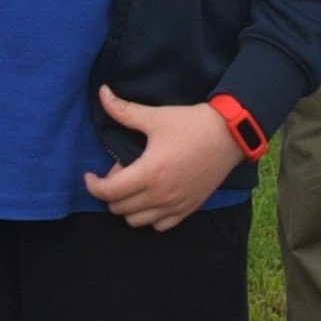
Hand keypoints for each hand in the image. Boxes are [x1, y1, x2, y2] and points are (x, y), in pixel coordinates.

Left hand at [82, 89, 245, 230]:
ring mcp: (175, 206)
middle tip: (121, 171)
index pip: (108, 192)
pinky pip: (159, 226)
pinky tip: (152, 197)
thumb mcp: (156, 117)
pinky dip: (150, 216)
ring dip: (128, 206)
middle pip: (119, 208)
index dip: (93, 185)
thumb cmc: (191, 124)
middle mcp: (159, 196)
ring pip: (136, 221)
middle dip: (111, 192)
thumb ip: (125, 111)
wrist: (230, 135)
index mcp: (148, 174)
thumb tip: (102, 94)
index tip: (90, 175)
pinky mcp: (188, 209)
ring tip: (135, 185)